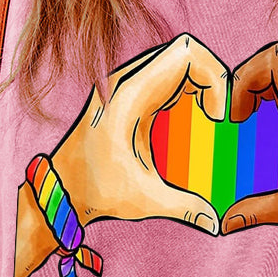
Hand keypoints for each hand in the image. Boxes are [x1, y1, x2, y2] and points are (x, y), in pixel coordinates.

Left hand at [52, 34, 228, 231]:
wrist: (60, 187)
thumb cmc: (94, 189)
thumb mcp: (141, 200)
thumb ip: (182, 208)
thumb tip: (214, 223)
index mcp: (130, 95)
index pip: (185, 53)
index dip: (213, 77)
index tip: (216, 116)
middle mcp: (128, 80)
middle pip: (185, 52)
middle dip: (212, 79)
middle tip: (217, 116)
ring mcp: (126, 83)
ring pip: (176, 60)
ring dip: (200, 83)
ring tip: (208, 116)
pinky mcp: (128, 93)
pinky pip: (165, 75)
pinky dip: (186, 90)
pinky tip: (188, 120)